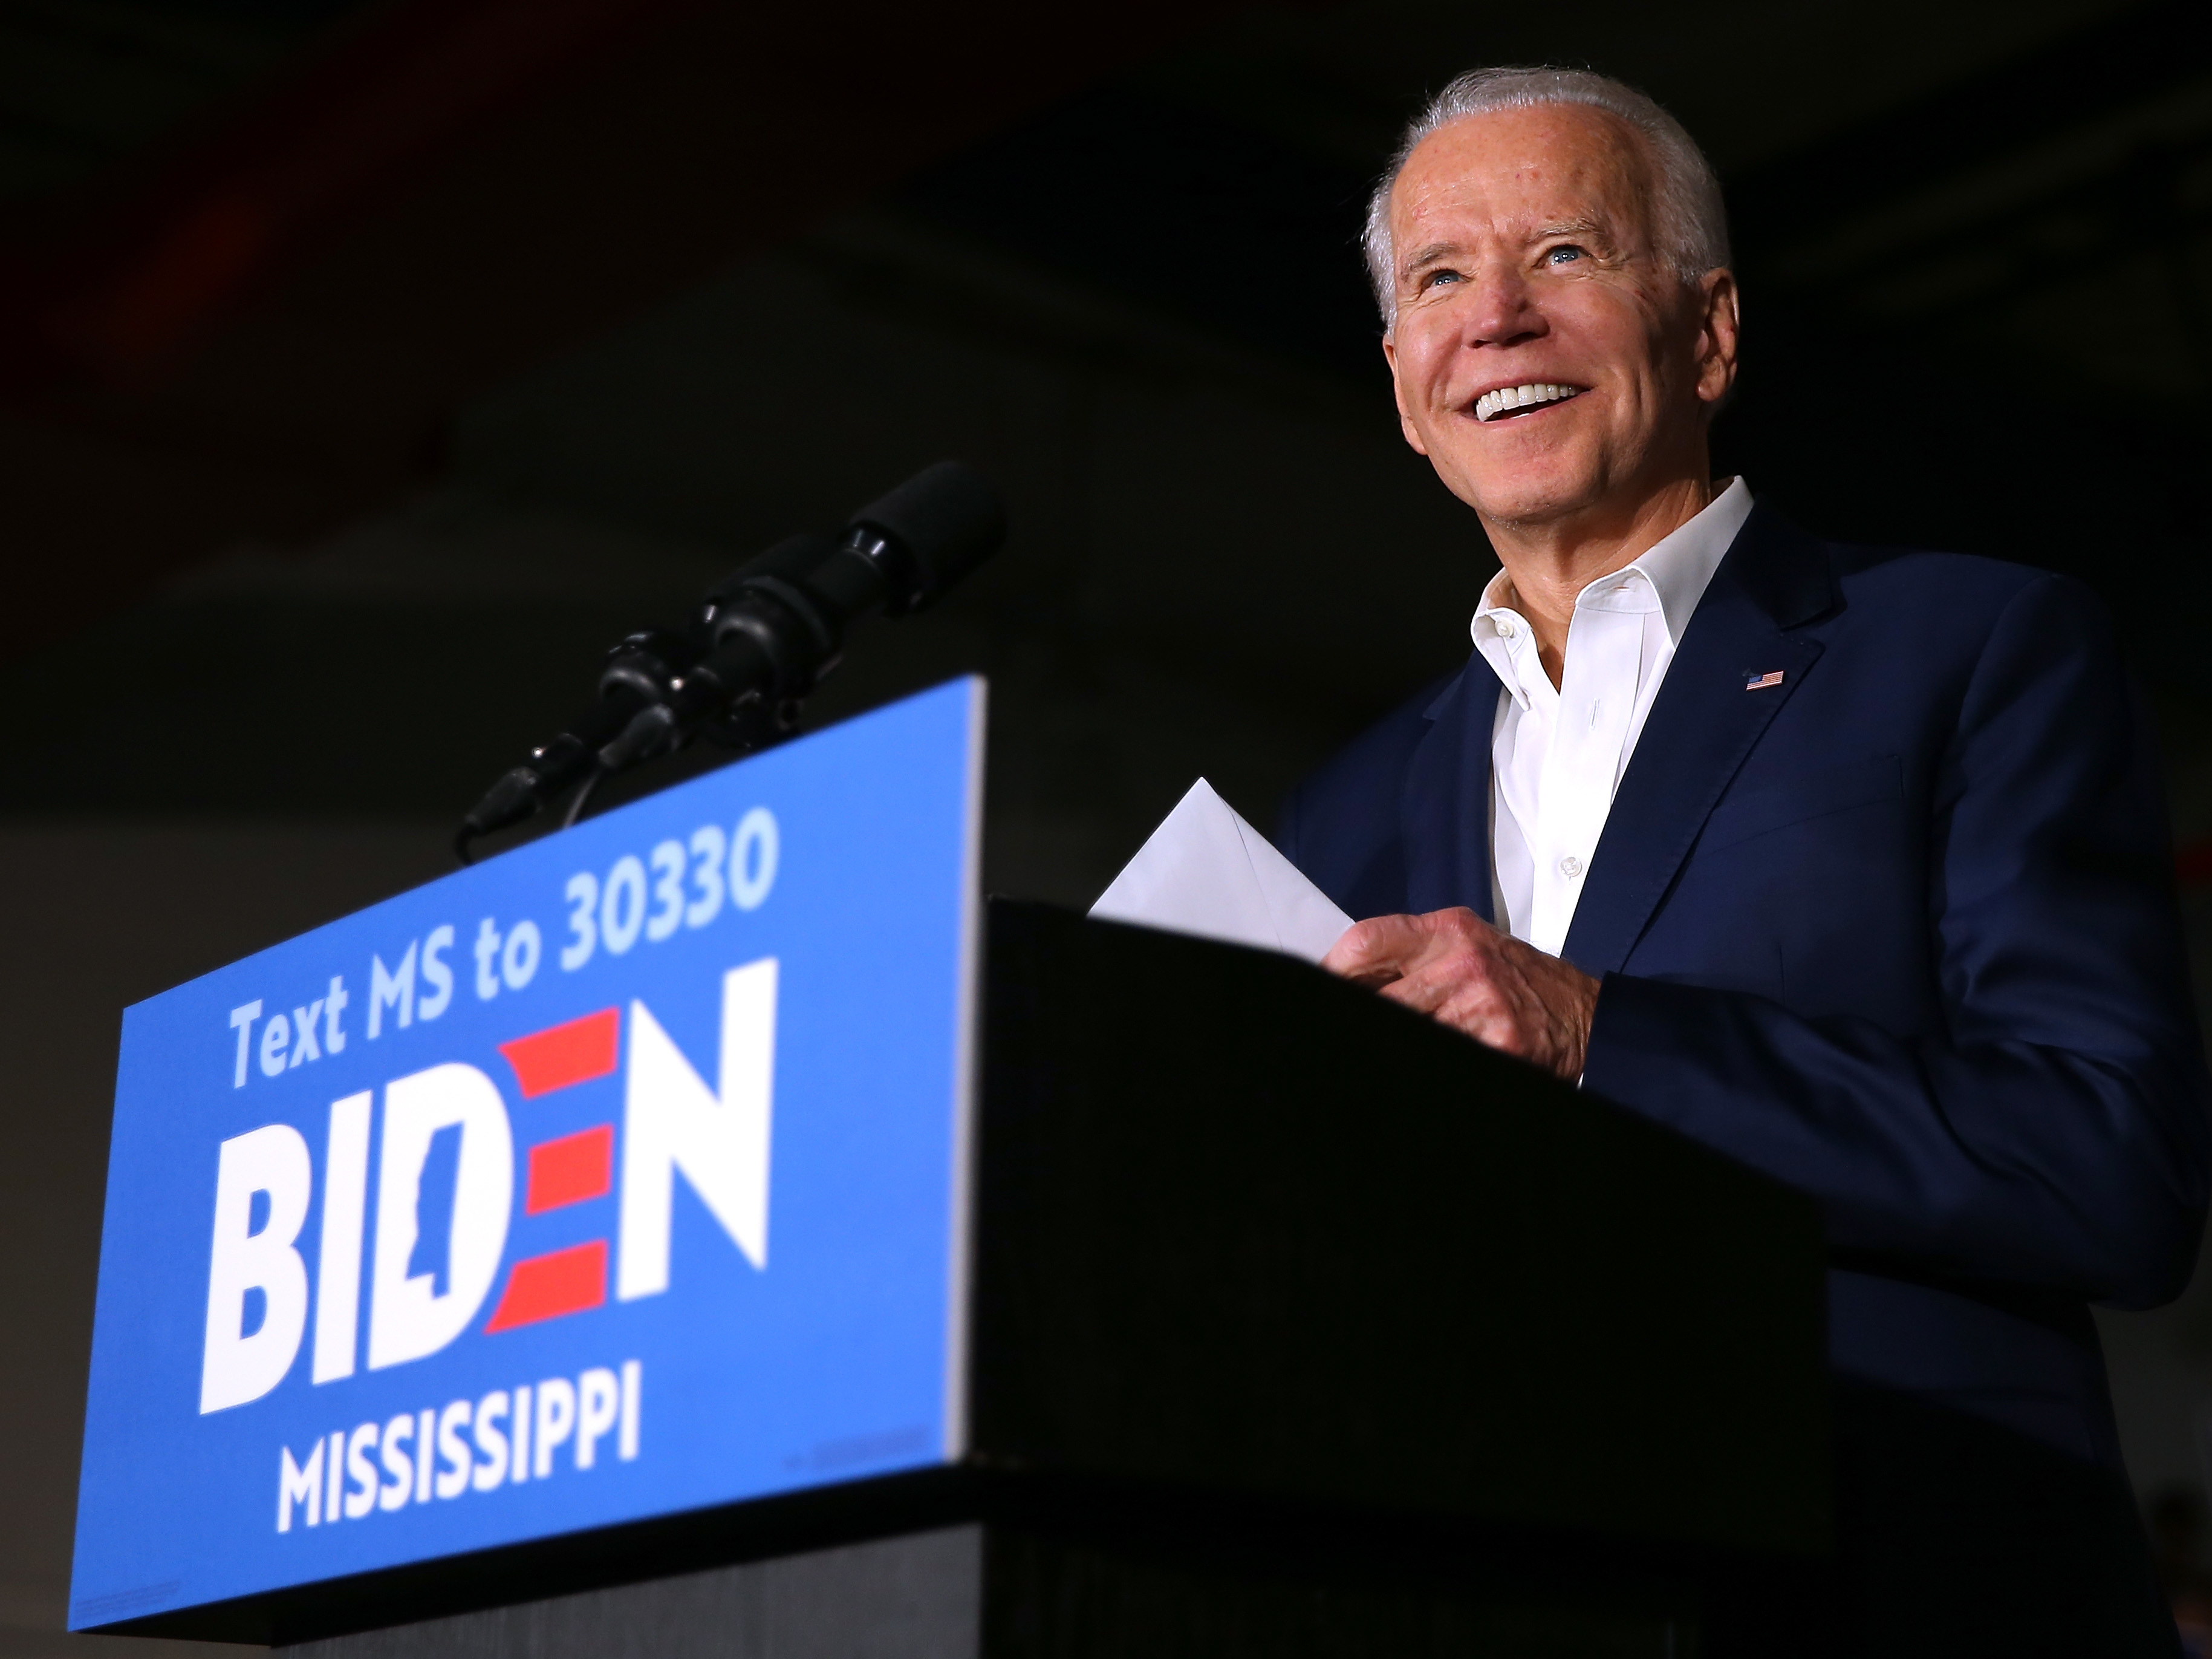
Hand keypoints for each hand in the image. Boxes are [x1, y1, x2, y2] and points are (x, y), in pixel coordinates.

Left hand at [1321, 907, 1598, 1081]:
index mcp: (1448, 930)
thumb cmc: (1520, 981)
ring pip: (1405, 1028)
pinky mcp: (1498, 1043)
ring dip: (1398, 1040)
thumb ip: (1415, 956)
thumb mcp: (1469, 948)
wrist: (1588, 1015)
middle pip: (1378, 995)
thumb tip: (1348, 980)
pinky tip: (1445, 1054)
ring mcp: (1480, 1003)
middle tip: (1345, 1029)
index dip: (1333, 969)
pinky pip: (1441, 1053)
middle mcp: (1462, 961)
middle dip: (1360, 1014)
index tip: (1322, 987)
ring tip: (1410, 1039)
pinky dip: (1432, 1059)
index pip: (1365, 940)